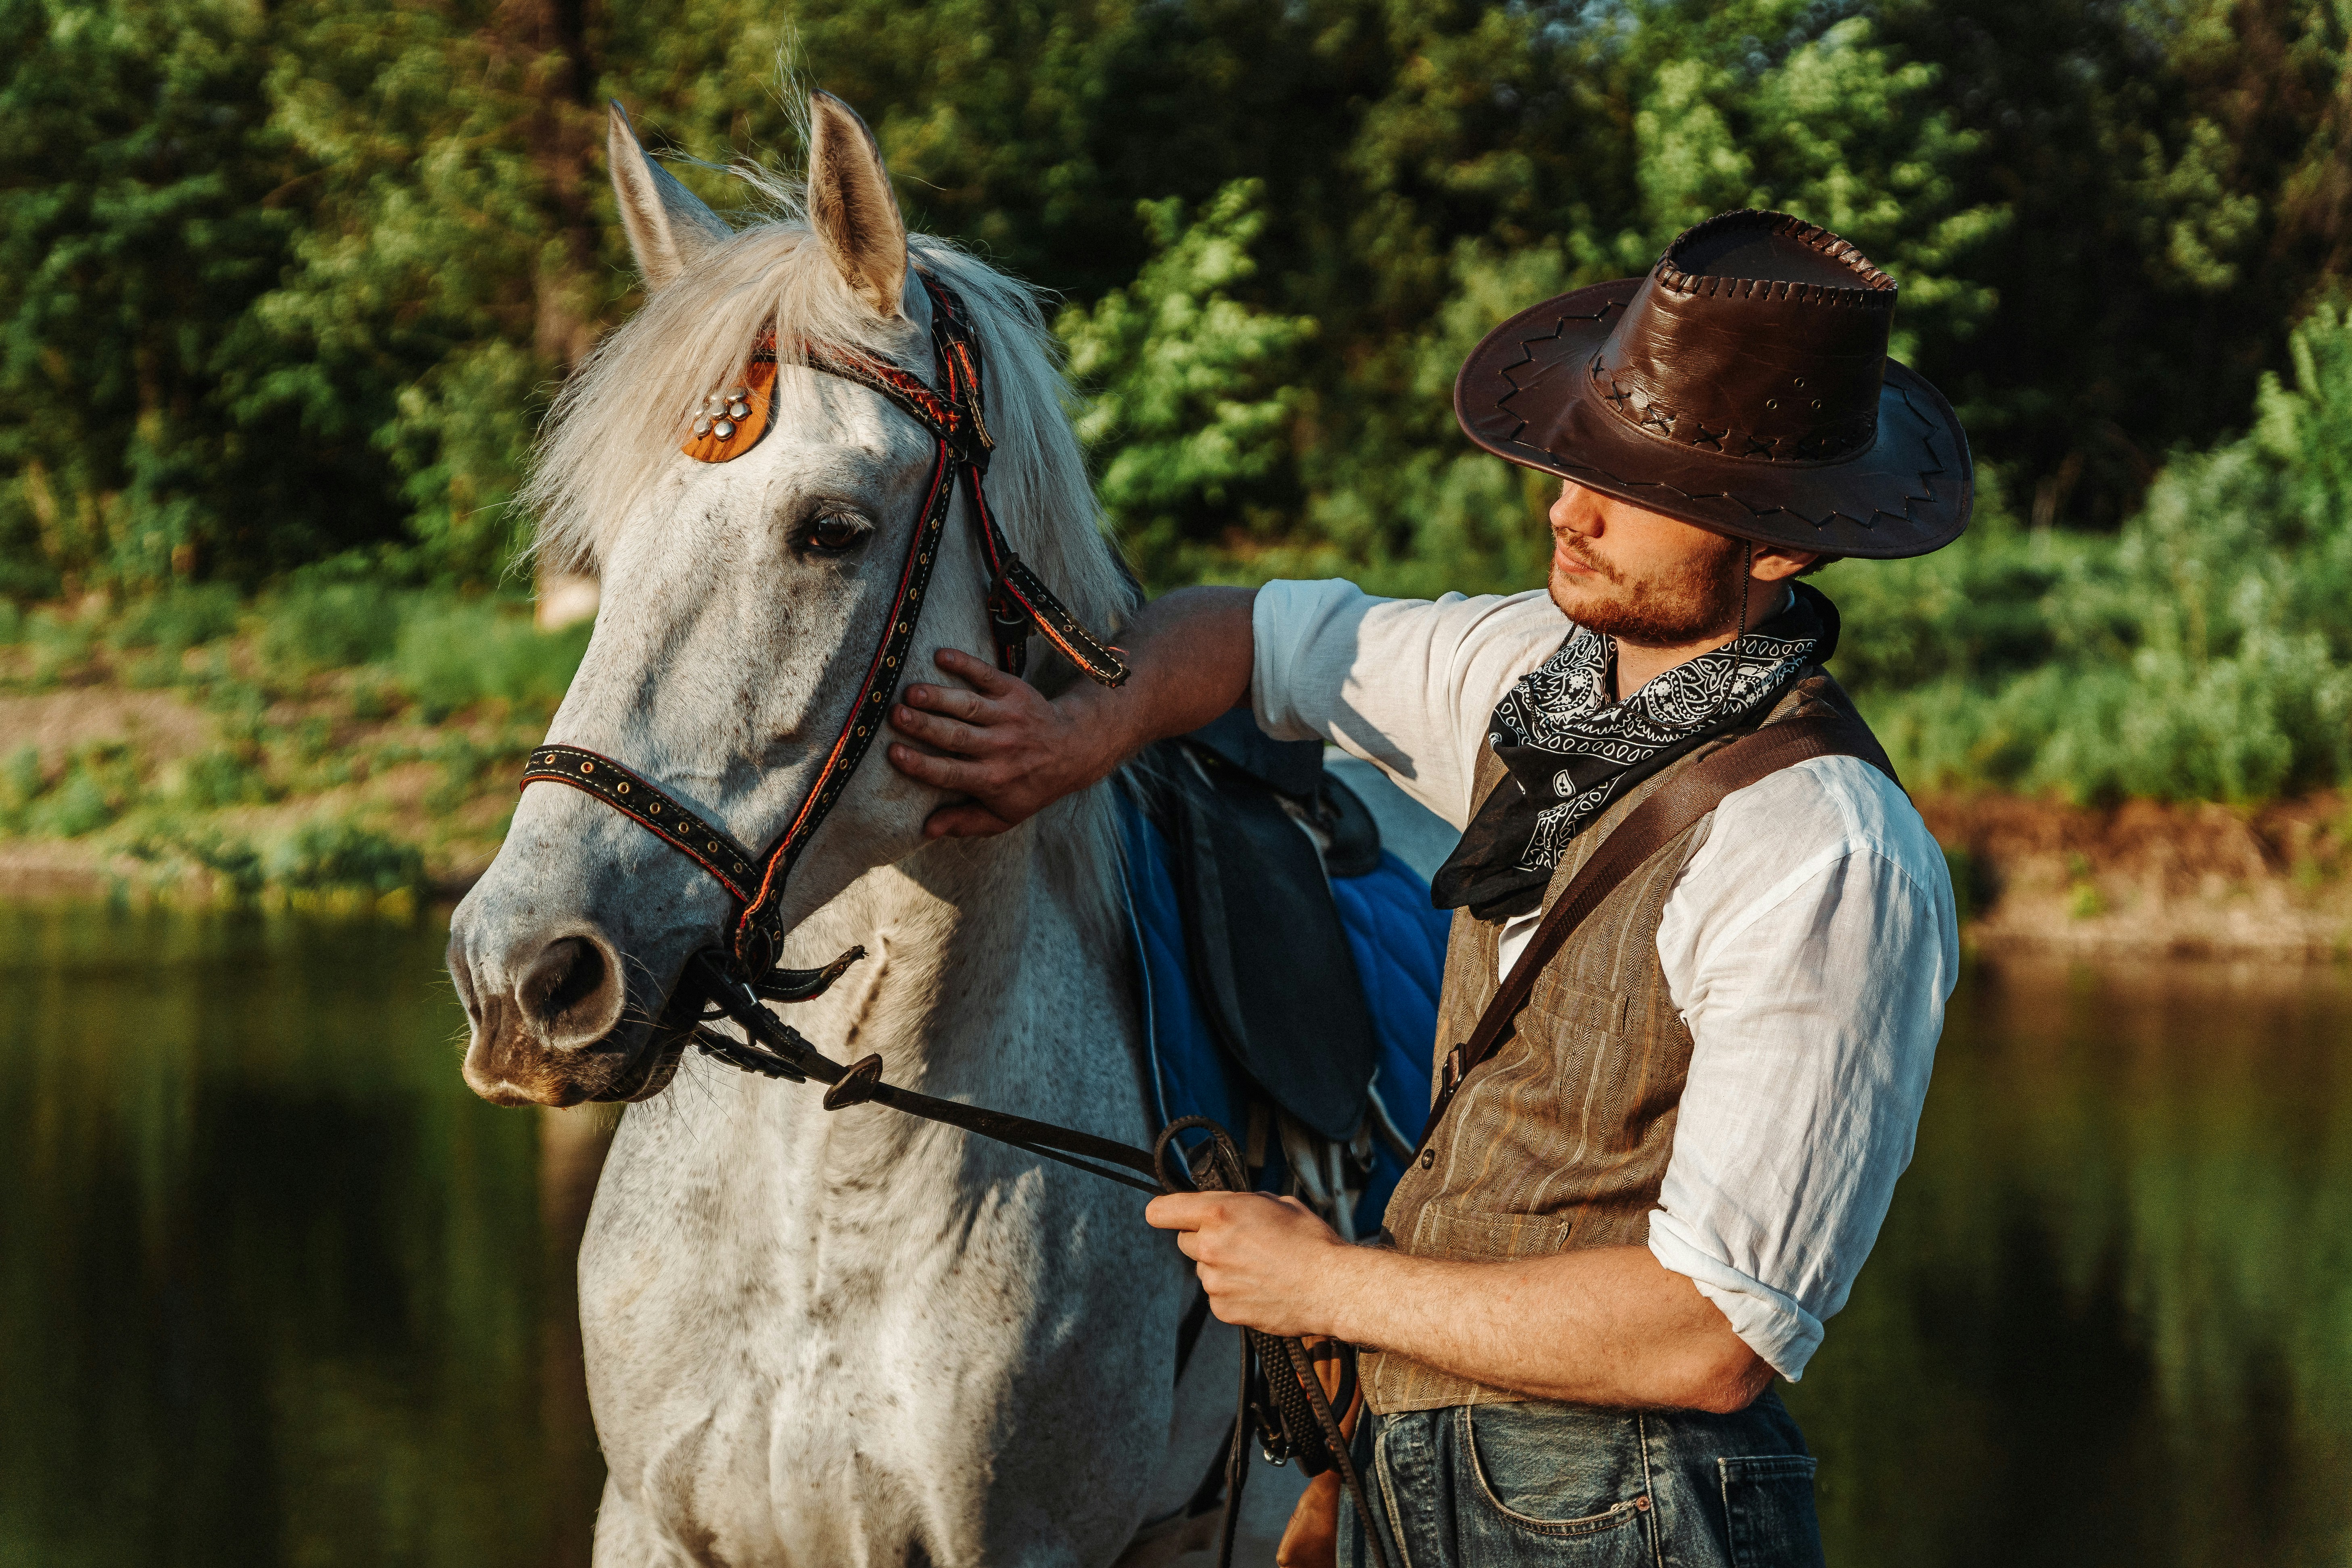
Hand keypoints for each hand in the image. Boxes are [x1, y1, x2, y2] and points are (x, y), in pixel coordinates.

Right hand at [886, 647, 1113, 837]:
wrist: (1072, 749)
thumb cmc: (1029, 784)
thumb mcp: (1004, 814)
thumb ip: (966, 822)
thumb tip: (927, 830)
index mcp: (993, 779)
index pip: (951, 773)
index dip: (922, 764)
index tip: (893, 752)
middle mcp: (1000, 748)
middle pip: (956, 736)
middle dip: (924, 726)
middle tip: (895, 715)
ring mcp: (1008, 717)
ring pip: (969, 706)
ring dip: (939, 697)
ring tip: (911, 691)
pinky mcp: (1014, 691)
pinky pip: (987, 675)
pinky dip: (966, 664)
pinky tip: (941, 655)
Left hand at [1144, 1190, 1361, 1337]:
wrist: (1332, 1287)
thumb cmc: (1311, 1242)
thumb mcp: (1277, 1203)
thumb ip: (1243, 1204)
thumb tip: (1231, 1206)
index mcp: (1219, 1213)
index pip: (1162, 1211)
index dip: (1166, 1211)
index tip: (1171, 1214)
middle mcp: (1210, 1247)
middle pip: (1186, 1241)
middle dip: (1205, 1238)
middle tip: (1238, 1241)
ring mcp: (1215, 1281)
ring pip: (1204, 1269)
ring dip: (1221, 1266)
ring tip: (1258, 1267)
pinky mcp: (1223, 1309)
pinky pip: (1217, 1296)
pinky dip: (1232, 1292)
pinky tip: (1260, 1287)